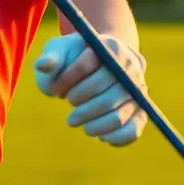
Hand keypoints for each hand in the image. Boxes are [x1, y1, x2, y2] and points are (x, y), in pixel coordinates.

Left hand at [33, 33, 148, 146]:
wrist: (101, 65)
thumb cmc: (75, 58)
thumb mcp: (62, 51)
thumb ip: (52, 58)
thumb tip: (43, 66)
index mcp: (111, 46)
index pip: (90, 63)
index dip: (68, 79)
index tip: (54, 89)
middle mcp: (131, 67)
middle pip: (107, 90)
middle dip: (80, 102)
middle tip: (67, 103)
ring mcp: (139, 91)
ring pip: (117, 115)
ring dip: (92, 123)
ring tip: (74, 120)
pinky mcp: (140, 111)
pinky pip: (132, 130)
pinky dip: (114, 138)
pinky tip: (97, 134)